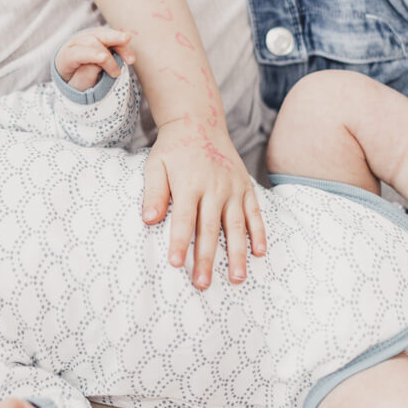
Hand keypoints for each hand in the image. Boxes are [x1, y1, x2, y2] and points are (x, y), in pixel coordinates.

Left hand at [55, 27, 135, 90]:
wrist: (76, 77)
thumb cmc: (76, 83)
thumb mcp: (77, 86)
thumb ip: (86, 76)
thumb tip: (101, 62)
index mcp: (65, 57)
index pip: (77, 53)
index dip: (91, 54)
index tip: (104, 58)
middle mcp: (74, 44)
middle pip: (91, 39)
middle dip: (108, 48)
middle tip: (122, 53)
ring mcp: (87, 38)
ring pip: (102, 35)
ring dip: (119, 44)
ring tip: (131, 59)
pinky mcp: (99, 38)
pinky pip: (111, 38)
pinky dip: (121, 46)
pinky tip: (129, 56)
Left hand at [145, 117, 266, 287]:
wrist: (199, 123)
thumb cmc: (173, 150)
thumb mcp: (156, 165)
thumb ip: (153, 193)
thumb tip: (148, 220)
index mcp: (189, 184)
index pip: (184, 219)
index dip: (180, 243)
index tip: (177, 265)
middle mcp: (214, 188)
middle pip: (210, 229)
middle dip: (207, 259)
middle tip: (203, 284)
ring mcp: (233, 188)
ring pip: (236, 226)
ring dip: (237, 254)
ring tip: (237, 279)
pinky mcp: (245, 187)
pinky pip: (255, 213)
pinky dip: (259, 233)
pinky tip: (259, 253)